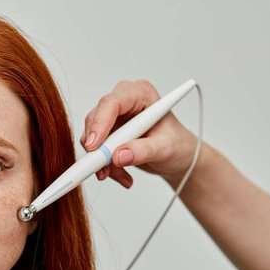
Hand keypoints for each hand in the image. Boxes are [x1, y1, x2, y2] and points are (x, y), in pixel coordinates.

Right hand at [80, 79, 202, 187]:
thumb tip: (119, 156)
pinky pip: (95, 151)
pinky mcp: (108, 134)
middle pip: (96, 119)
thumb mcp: (165, 149)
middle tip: (102, 168)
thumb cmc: (177, 145)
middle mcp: (124, 102)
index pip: (112, 103)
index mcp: (140, 94)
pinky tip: (123, 174)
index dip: (99, 123)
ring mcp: (113, 118)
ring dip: (102, 161)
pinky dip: (105, 166)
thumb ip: (143, 151)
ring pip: (92, 138)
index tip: (94, 146)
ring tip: (122, 175)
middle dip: (98, 147)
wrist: (177, 156)